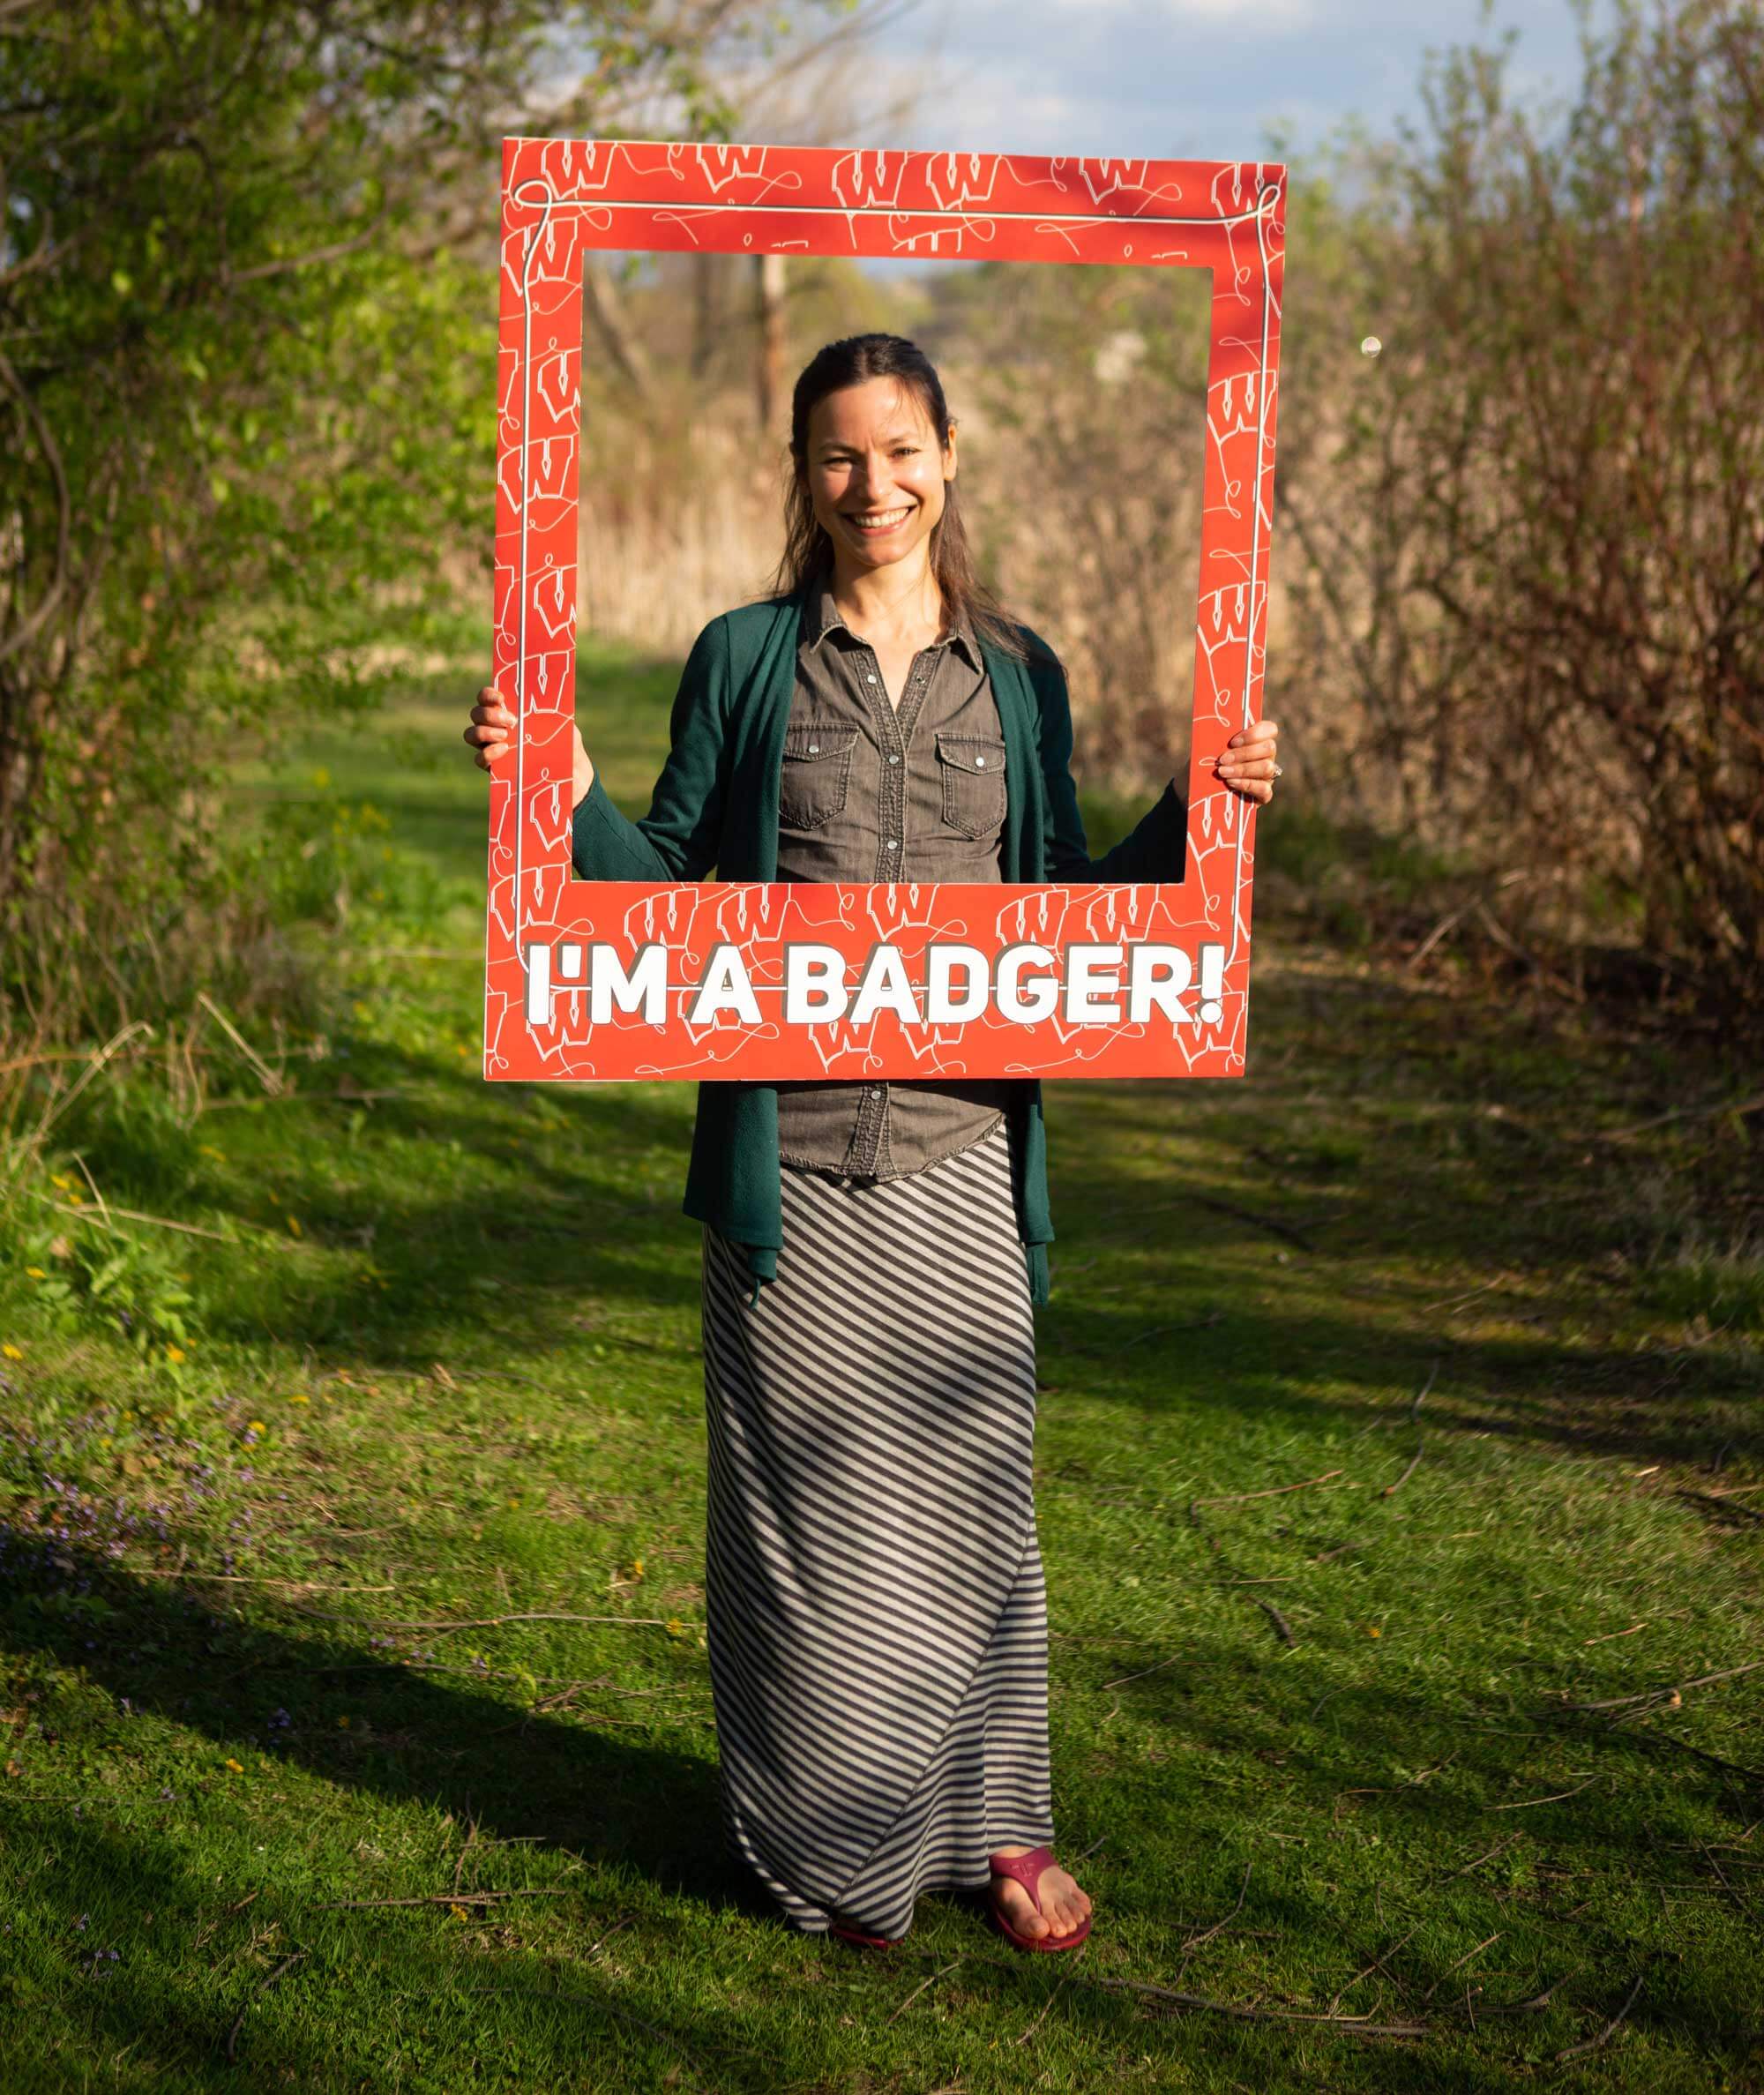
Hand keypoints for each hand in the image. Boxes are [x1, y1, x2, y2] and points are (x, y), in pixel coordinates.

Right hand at [464, 686, 594, 803]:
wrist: (574, 779)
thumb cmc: (568, 748)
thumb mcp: (564, 726)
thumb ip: (550, 714)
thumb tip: (541, 704)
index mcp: (511, 713)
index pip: (488, 698)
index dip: (488, 694)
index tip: (501, 698)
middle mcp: (497, 729)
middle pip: (476, 714)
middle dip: (488, 713)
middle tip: (512, 720)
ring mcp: (493, 749)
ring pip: (471, 735)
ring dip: (484, 731)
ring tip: (506, 736)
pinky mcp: (495, 770)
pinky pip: (479, 759)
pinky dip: (487, 753)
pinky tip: (504, 751)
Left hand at [1212, 718, 1280, 805]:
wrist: (1197, 790)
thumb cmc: (1207, 764)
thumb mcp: (1210, 749)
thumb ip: (1220, 740)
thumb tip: (1218, 732)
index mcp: (1257, 741)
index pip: (1270, 729)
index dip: (1254, 734)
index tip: (1232, 742)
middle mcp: (1266, 757)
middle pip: (1269, 748)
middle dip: (1244, 753)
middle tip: (1222, 759)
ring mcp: (1267, 776)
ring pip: (1267, 768)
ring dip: (1243, 769)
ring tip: (1222, 772)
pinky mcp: (1264, 795)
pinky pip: (1264, 789)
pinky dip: (1246, 785)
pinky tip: (1231, 783)